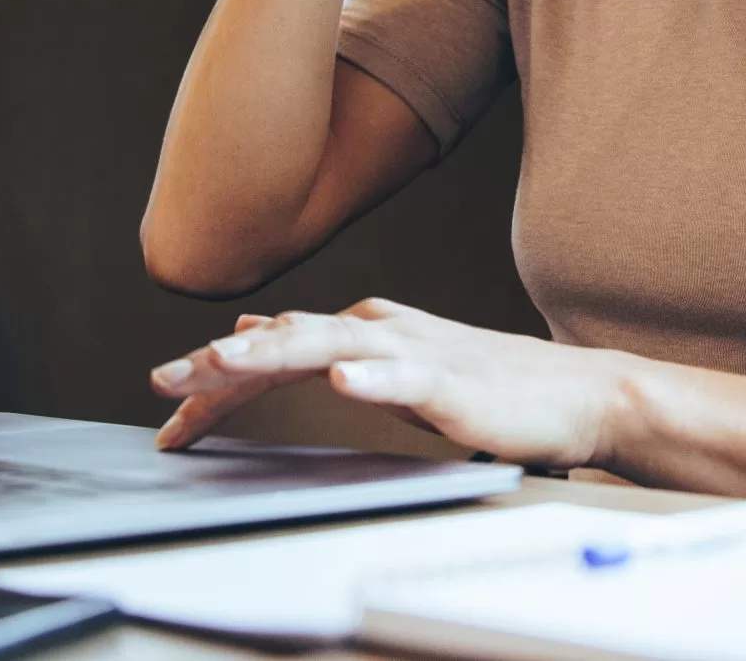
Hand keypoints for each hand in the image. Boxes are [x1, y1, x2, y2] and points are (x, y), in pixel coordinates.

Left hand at [149, 298, 627, 467]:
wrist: (581, 392)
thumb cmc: (491, 387)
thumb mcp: (392, 369)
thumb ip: (326, 348)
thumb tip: (258, 330)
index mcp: (364, 330)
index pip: (273, 348)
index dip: (216, 379)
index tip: (168, 416)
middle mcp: (383, 330)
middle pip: (287, 337)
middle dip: (221, 360)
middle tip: (164, 382)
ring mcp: (419, 353)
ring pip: (333, 344)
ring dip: (276, 351)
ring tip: (226, 360)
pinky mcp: (457, 382)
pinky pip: (409, 378)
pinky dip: (375, 376)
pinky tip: (346, 380)